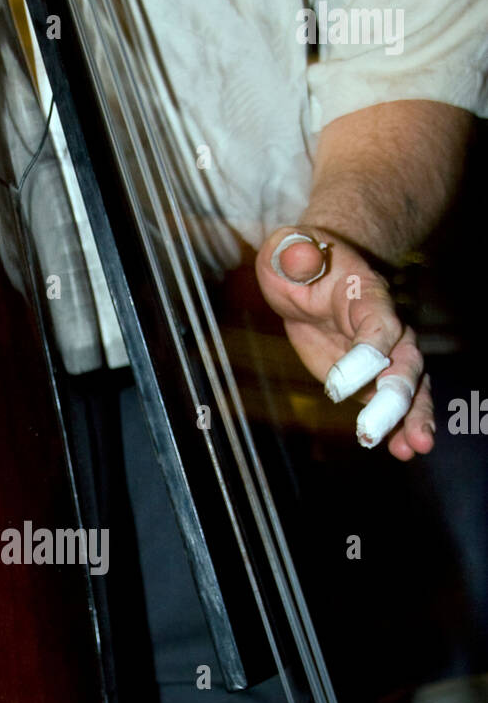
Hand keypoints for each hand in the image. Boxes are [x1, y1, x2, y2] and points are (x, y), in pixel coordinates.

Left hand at [255, 224, 433, 459]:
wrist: (314, 275)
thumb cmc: (299, 261)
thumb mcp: (288, 251)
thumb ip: (296, 254)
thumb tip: (299, 254)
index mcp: (367, 296)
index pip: (378, 327)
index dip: (365, 355)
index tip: (338, 387)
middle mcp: (386, 327)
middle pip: (403, 363)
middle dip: (396, 398)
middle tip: (377, 429)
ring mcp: (384, 355)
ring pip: (410, 388)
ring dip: (413, 419)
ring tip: (412, 448)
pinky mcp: (373, 378)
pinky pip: (396, 404)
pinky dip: (400, 427)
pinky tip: (401, 451)